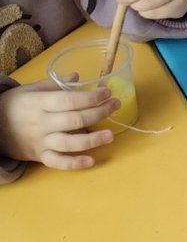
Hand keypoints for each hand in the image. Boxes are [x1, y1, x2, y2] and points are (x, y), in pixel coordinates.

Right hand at [0, 78, 118, 169]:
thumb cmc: (14, 105)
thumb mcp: (29, 90)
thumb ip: (54, 84)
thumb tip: (77, 77)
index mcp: (40, 104)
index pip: (68, 101)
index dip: (90, 97)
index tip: (107, 92)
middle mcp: (42, 123)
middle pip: (74, 121)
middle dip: (98, 113)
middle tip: (115, 106)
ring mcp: (41, 141)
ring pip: (69, 143)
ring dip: (92, 140)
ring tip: (110, 135)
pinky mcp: (40, 156)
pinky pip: (57, 162)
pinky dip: (73, 164)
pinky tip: (90, 162)